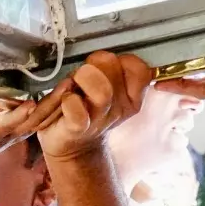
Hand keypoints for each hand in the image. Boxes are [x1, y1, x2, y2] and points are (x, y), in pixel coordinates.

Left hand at [31, 51, 153, 159]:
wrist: (71, 148)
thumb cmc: (84, 111)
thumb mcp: (104, 88)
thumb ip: (108, 71)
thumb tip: (101, 57)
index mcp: (129, 97)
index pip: (138, 67)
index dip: (120, 61)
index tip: (106, 70)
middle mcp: (118, 108)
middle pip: (113, 65)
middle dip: (94, 63)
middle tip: (83, 76)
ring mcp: (99, 119)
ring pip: (102, 90)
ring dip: (83, 78)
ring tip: (74, 86)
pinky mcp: (77, 128)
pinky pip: (77, 111)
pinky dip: (68, 100)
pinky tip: (65, 100)